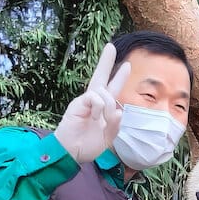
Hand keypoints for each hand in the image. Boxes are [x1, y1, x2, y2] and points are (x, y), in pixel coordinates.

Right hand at [54, 43, 130, 162]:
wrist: (71, 153)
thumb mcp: (108, 137)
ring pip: (103, 92)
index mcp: (102, 109)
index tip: (127, 65)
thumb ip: (115, 125)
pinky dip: (99, 107)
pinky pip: (94, 98)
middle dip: (106, 61)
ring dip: (108, 105)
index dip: (119, 77)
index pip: (112, 89)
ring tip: (102, 119)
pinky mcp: (77, 104)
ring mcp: (85, 102)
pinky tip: (95, 117)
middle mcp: (93, 102)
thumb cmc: (88, 145)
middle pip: (100, 77)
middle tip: (110, 47)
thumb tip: (119, 111)